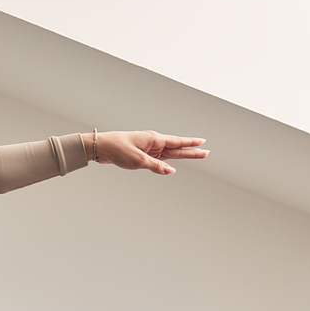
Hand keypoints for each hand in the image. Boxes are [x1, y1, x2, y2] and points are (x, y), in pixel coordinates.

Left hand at [89, 130, 207, 174]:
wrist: (102, 147)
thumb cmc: (118, 149)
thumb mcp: (138, 160)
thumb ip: (156, 166)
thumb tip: (171, 171)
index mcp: (155, 139)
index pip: (177, 141)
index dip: (191, 143)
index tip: (203, 143)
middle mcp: (154, 143)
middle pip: (177, 148)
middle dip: (192, 151)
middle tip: (206, 153)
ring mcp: (149, 148)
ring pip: (169, 153)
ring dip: (182, 155)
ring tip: (196, 155)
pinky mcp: (143, 154)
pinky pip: (158, 159)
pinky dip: (166, 162)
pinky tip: (171, 166)